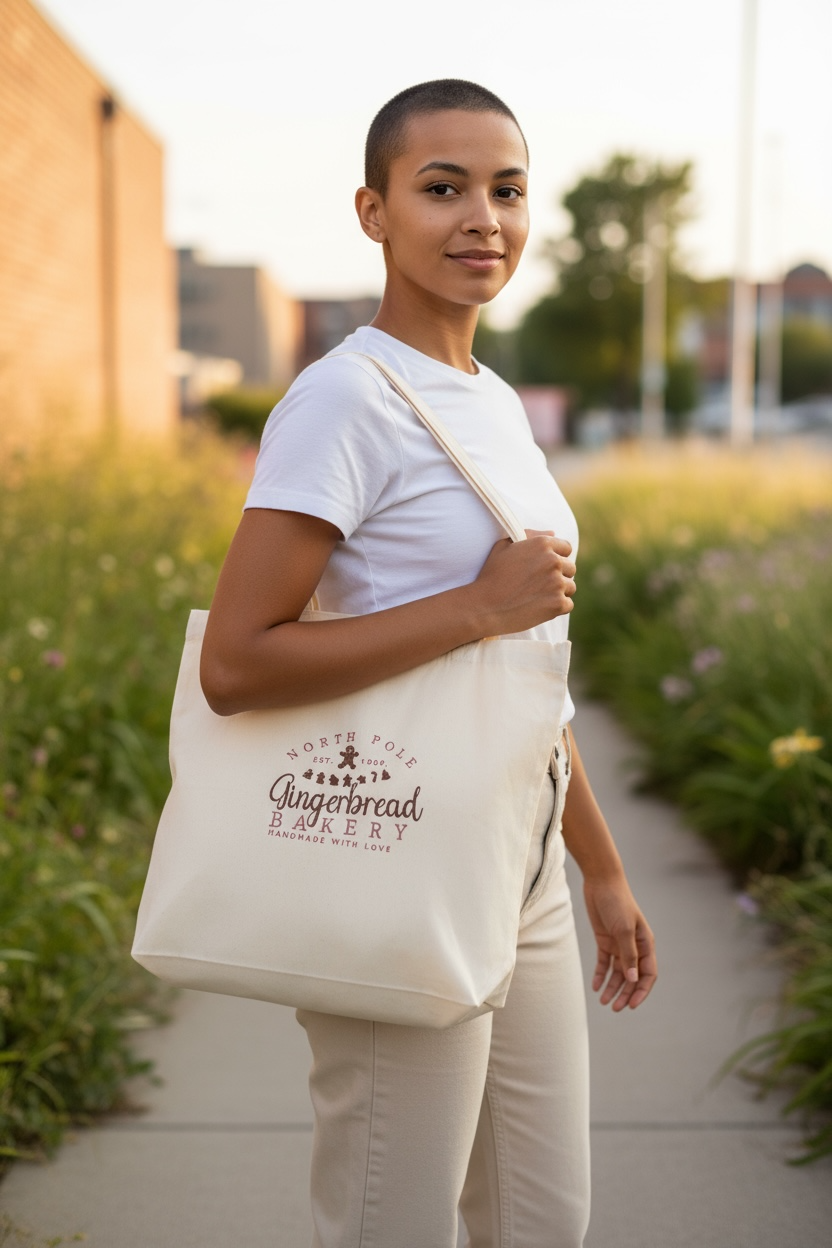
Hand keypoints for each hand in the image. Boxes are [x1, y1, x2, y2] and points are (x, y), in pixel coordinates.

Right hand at [472, 529, 575, 635]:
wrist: (484, 606)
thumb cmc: (491, 575)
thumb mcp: (503, 546)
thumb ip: (529, 535)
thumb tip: (553, 533)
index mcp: (543, 544)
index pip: (566, 548)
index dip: (557, 557)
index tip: (545, 568)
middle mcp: (553, 561)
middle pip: (570, 568)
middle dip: (558, 576)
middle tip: (539, 585)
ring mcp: (557, 583)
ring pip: (570, 587)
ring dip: (558, 592)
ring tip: (537, 597)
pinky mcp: (558, 604)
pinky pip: (568, 605)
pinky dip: (557, 608)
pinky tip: (540, 607)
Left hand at [583, 875, 656, 1010]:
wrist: (601, 882)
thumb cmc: (617, 902)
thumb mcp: (624, 930)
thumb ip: (629, 955)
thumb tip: (633, 979)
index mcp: (646, 944)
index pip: (648, 974)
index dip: (641, 991)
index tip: (632, 1005)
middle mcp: (634, 946)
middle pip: (632, 977)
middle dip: (625, 993)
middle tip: (615, 1008)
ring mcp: (619, 944)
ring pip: (618, 973)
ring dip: (612, 988)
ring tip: (603, 1002)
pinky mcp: (604, 941)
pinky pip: (604, 963)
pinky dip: (601, 975)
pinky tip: (595, 987)